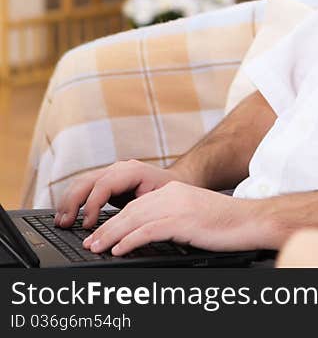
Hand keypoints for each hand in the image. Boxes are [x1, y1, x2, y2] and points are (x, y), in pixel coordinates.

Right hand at [55, 160, 182, 228]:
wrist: (176, 183)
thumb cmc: (170, 194)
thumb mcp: (159, 201)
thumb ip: (140, 210)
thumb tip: (124, 227)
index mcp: (133, 171)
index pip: (104, 184)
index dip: (92, 204)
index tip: (87, 225)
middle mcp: (119, 168)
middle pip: (87, 181)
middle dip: (73, 203)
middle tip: (65, 224)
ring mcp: (111, 172)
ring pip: (81, 182)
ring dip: (68, 202)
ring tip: (61, 222)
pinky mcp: (105, 180)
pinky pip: (83, 187)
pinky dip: (72, 200)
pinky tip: (67, 215)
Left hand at [80, 182, 257, 255]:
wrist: (250, 220)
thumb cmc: (225, 224)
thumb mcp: (193, 216)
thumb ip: (170, 219)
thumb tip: (145, 235)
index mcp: (174, 191)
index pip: (136, 205)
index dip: (114, 220)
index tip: (100, 234)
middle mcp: (173, 194)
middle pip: (130, 211)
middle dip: (106, 228)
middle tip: (90, 243)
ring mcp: (178, 206)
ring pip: (134, 220)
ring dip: (111, 235)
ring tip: (96, 248)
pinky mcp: (183, 220)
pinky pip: (149, 230)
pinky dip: (130, 241)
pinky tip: (119, 250)